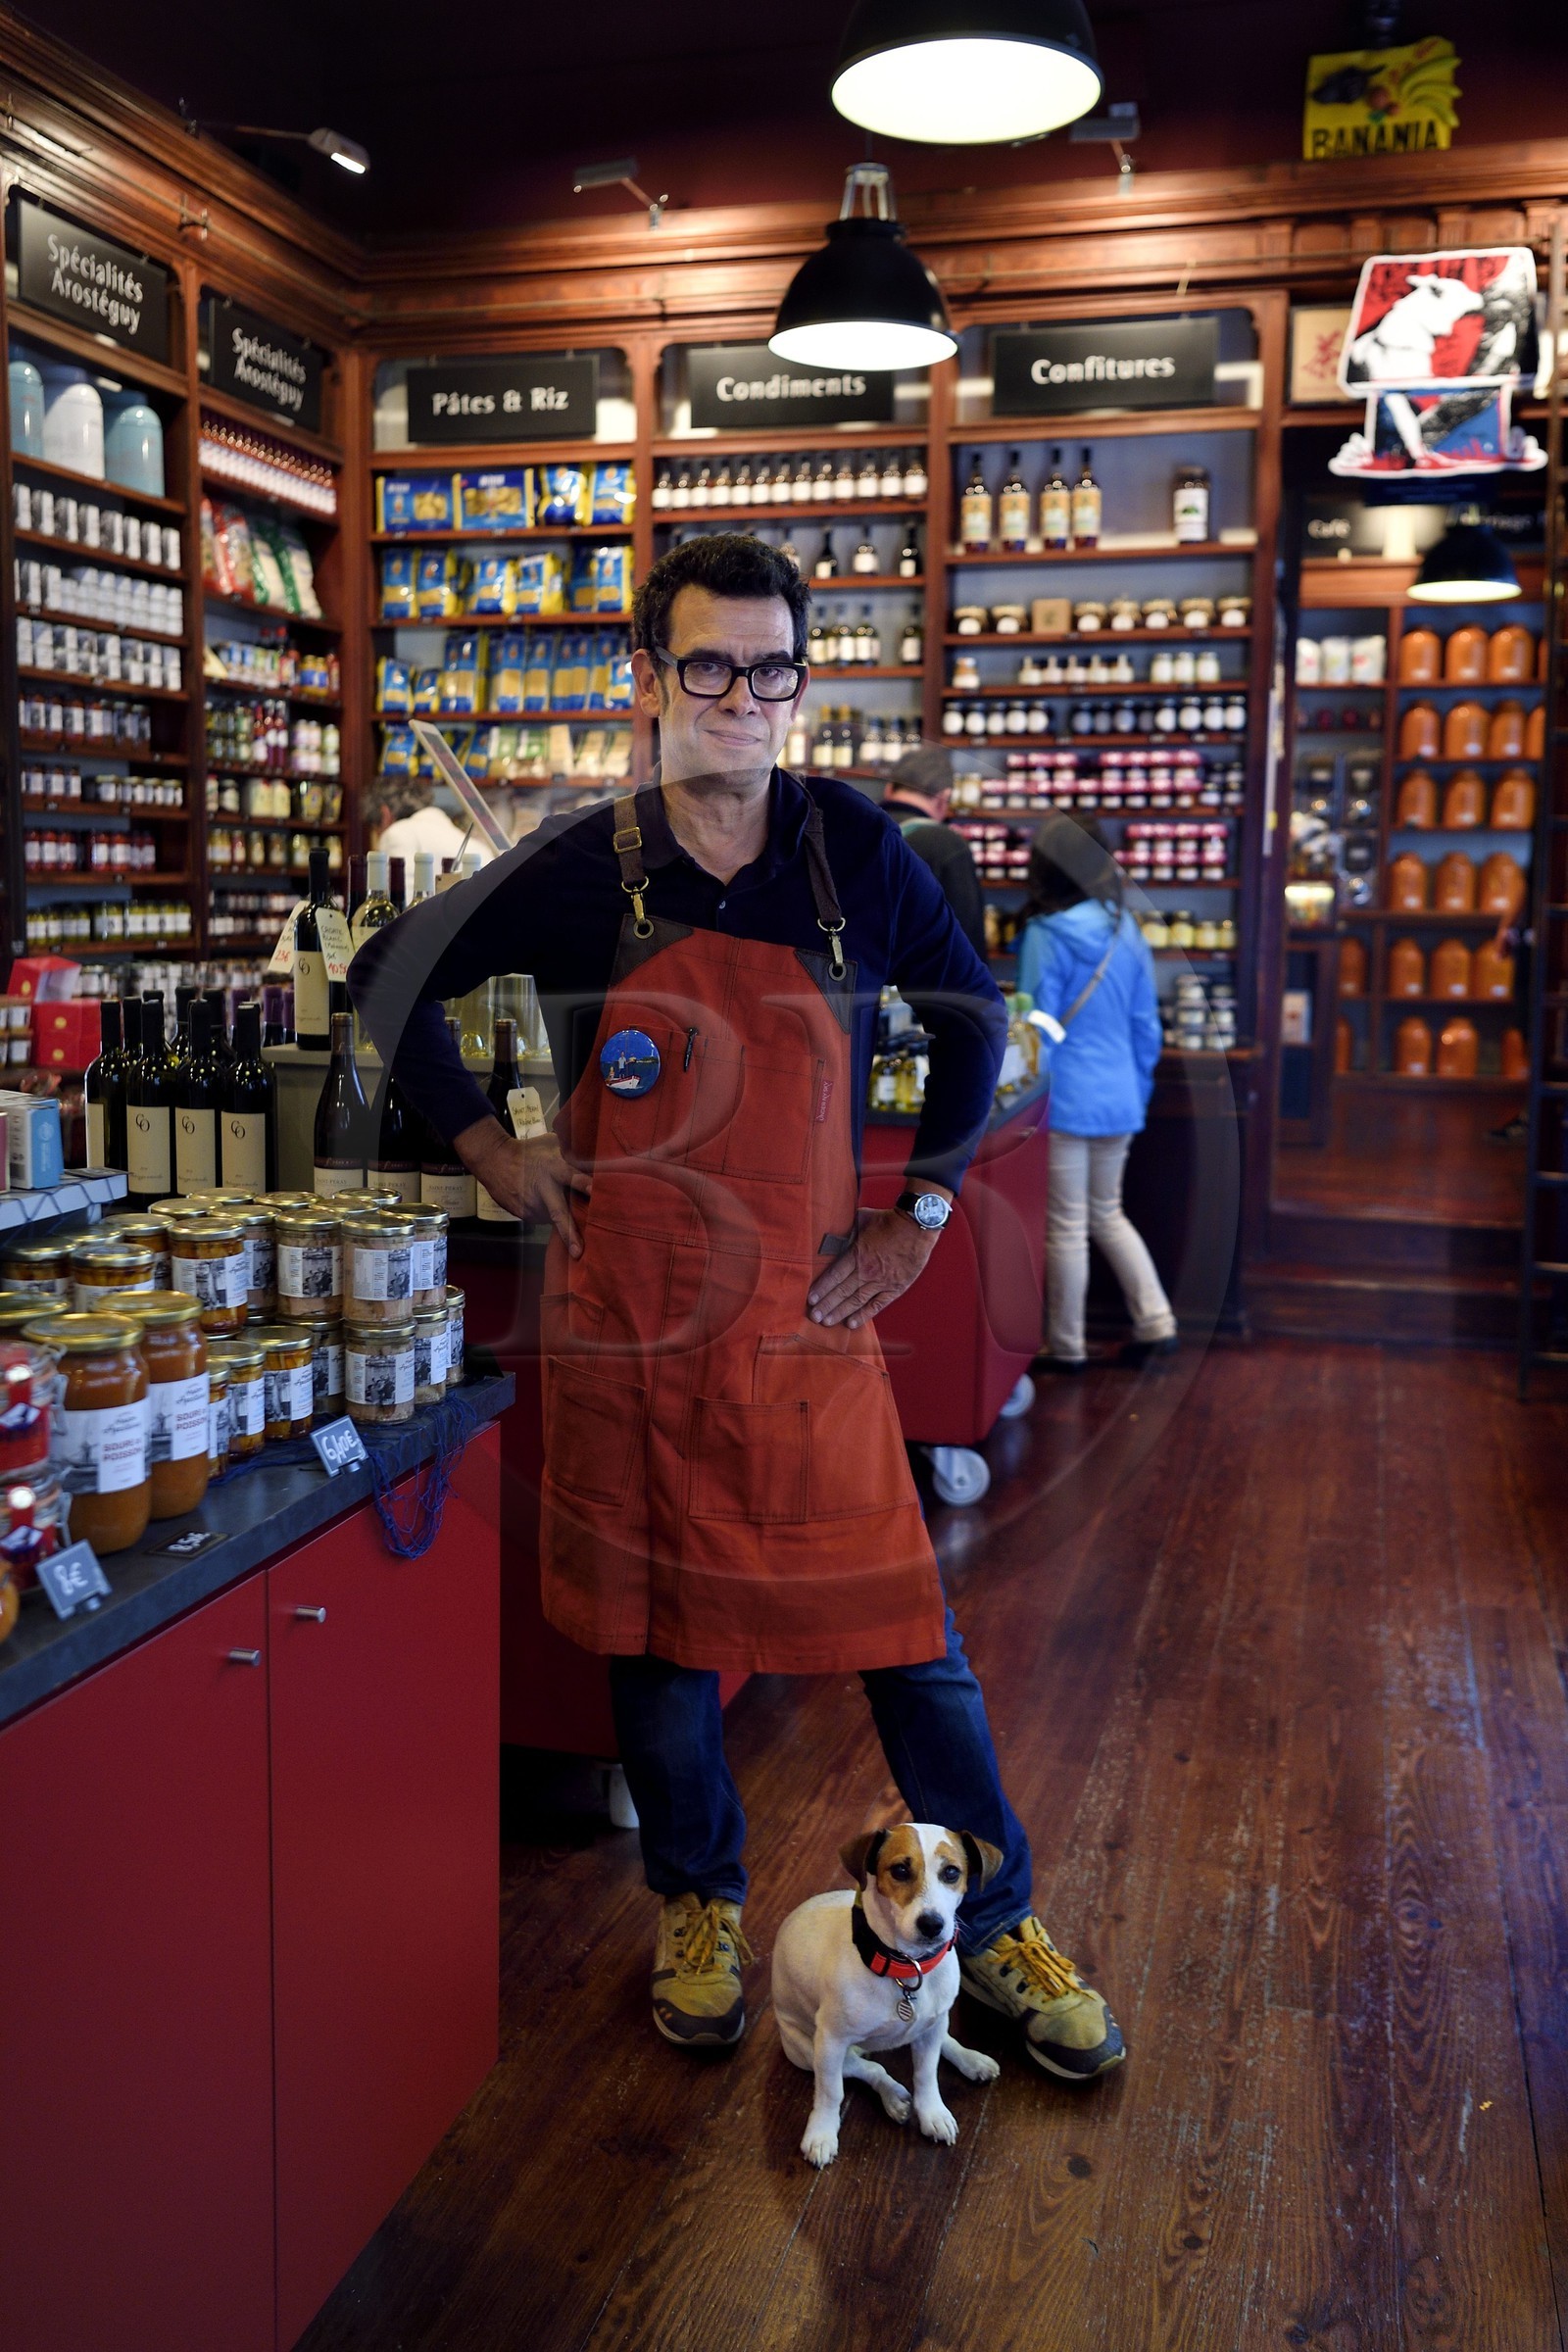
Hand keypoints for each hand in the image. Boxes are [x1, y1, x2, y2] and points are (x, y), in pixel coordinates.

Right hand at [455, 1120, 591, 1255]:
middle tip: (578, 1252)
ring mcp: (531, 1205)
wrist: (495, 1161)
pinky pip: (544, 1219)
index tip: (596, 1191)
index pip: (571, 1177)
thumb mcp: (551, 1144)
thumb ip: (573, 1153)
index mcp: (553, 1168)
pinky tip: (546, 1202)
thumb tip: (598, 1156)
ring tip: (561, 1203)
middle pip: (558, 1214)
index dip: (584, 1184)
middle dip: (569, 1233)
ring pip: (555, 1219)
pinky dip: (549, 1214)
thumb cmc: (530, 1151)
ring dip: (565, 1218)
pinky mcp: (524, 1215)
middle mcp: (542, 1190)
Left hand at [806, 1207, 939, 1330]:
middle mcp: (867, 1271)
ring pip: (857, 1301)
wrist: (917, 1225)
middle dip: (826, 1305)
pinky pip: (877, 1305)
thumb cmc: (889, 1220)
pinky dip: (864, 1315)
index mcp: (857, 1254)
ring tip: (826, 1322)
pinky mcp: (895, 1288)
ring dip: (840, 1312)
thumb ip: (847, 1231)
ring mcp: (881, 1281)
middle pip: (842, 1291)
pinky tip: (852, 1323)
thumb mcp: (862, 1220)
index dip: (821, 1289)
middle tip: (814, 1317)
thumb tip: (833, 1235)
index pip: (834, 1276)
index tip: (810, 1299)